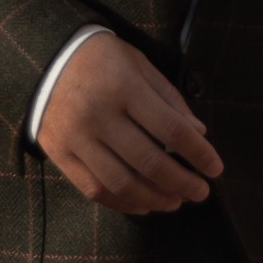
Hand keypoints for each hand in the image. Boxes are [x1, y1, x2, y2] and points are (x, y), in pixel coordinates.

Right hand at [35, 34, 222, 214]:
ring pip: (122, 183)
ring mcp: (76, 137)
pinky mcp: (59, 153)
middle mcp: (99, 114)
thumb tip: (199, 134)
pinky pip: (94, 189)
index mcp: (124, 87)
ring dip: (155, 198)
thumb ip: (169, 98)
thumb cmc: (103, 59)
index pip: (171, 129)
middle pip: (149, 162)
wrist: (46, 57)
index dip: (198, 153)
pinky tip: (144, 205)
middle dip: (182, 183)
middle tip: (201, 193)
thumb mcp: (139, 64)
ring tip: (176, 202)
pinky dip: (122, 203)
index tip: (216, 169)